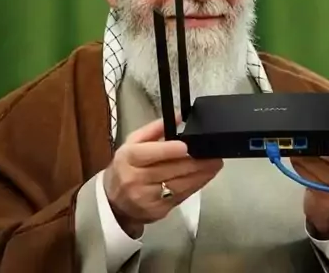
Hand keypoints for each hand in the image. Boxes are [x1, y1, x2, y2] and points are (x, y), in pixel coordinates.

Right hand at [103, 115, 222, 237]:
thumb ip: (155, 128)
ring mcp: (146, 198)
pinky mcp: (157, 212)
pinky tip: (204, 177)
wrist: (114, 201)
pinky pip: (180, 197)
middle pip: (169, 170)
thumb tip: (179, 117)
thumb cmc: (127, 165)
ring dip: (200, 175)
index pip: (150, 154)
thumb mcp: (133, 142)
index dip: (169, 150)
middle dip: (195, 163)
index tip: (186, 146)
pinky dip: (195, 186)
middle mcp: (135, 179)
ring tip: (215, 165)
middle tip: (214, 155)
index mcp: (128, 158)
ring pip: (179, 185)